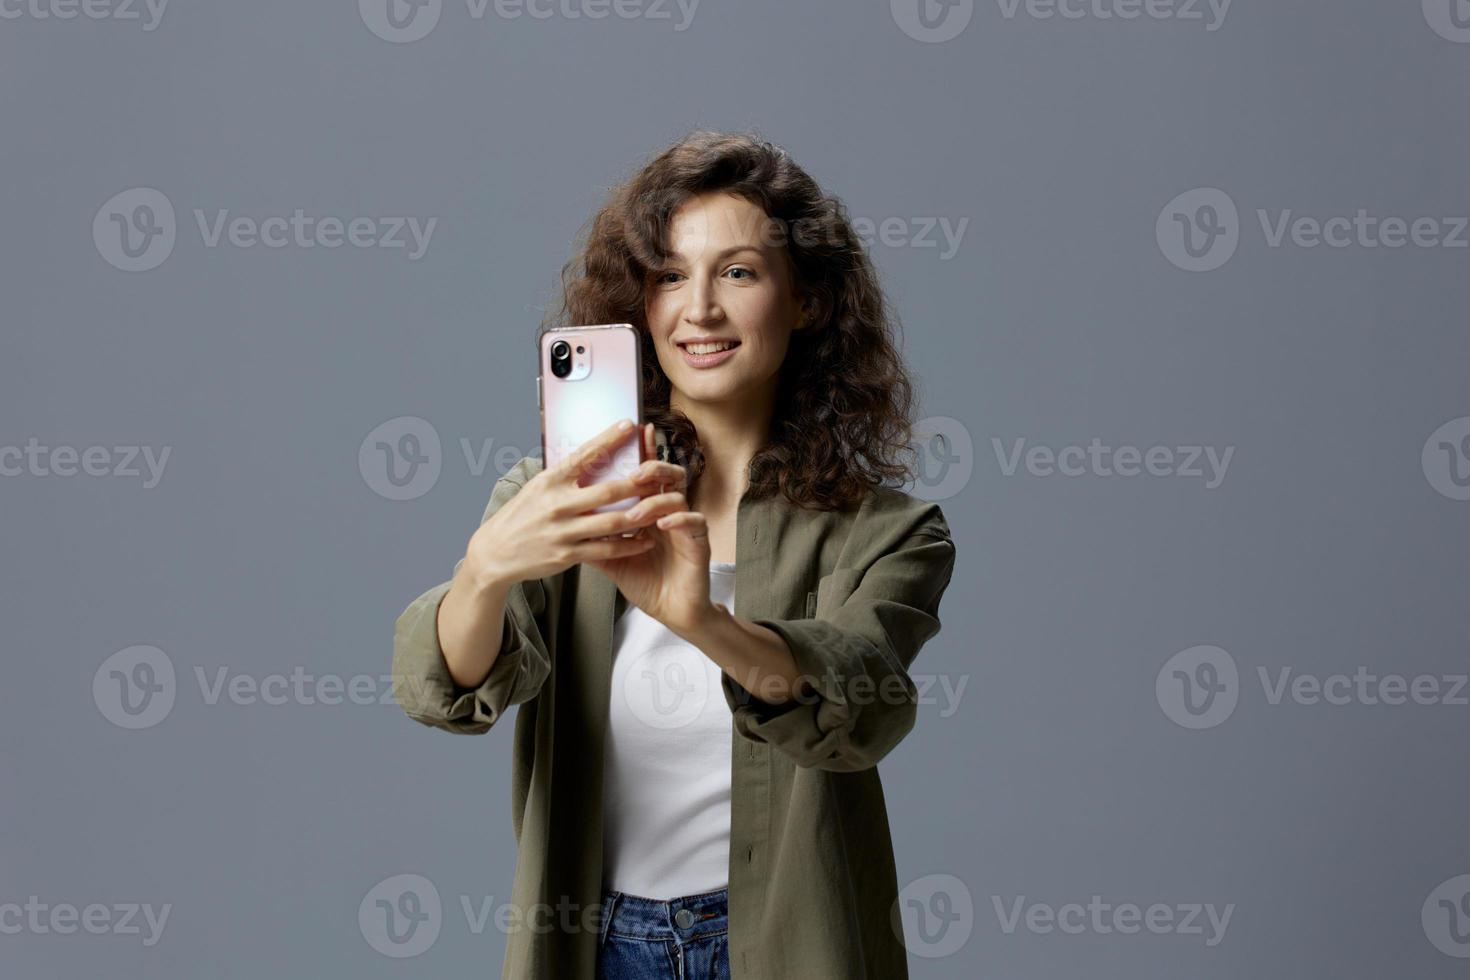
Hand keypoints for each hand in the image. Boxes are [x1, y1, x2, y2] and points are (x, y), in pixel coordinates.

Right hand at [459, 420, 687, 589]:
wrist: (495, 552)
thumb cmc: (522, 515)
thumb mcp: (537, 487)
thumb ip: (565, 476)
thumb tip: (592, 455)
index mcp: (550, 481)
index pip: (583, 455)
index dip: (608, 439)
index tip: (629, 425)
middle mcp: (557, 504)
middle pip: (607, 491)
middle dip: (637, 483)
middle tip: (658, 473)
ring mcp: (563, 531)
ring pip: (612, 522)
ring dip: (640, 515)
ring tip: (660, 508)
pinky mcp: (567, 554)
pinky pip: (606, 550)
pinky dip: (629, 545)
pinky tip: (645, 539)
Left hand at [588, 424, 715, 637]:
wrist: (671, 610)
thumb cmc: (645, 581)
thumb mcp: (612, 559)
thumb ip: (593, 539)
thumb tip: (564, 524)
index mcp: (650, 510)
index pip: (645, 476)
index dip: (642, 452)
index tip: (633, 431)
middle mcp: (669, 511)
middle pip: (668, 475)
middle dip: (653, 467)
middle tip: (635, 472)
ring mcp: (685, 524)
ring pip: (678, 495)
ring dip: (655, 502)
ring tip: (637, 514)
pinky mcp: (698, 541)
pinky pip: (693, 521)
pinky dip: (678, 520)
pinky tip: (663, 526)